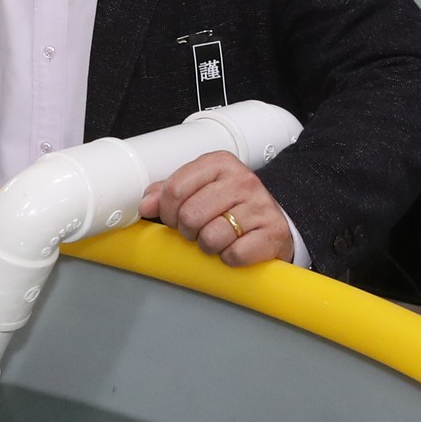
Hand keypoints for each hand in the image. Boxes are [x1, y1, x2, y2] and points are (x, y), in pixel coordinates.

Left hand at [141, 151, 293, 266]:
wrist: (274, 224)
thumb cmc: (233, 207)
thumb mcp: (201, 190)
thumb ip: (170, 193)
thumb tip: (146, 204)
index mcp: (220, 163)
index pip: (174, 189)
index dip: (167, 212)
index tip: (174, 218)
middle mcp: (242, 180)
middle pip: (190, 215)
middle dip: (187, 231)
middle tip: (198, 231)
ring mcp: (260, 206)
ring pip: (211, 237)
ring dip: (208, 246)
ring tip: (218, 239)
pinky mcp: (273, 232)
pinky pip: (234, 254)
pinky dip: (229, 258)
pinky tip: (235, 248)